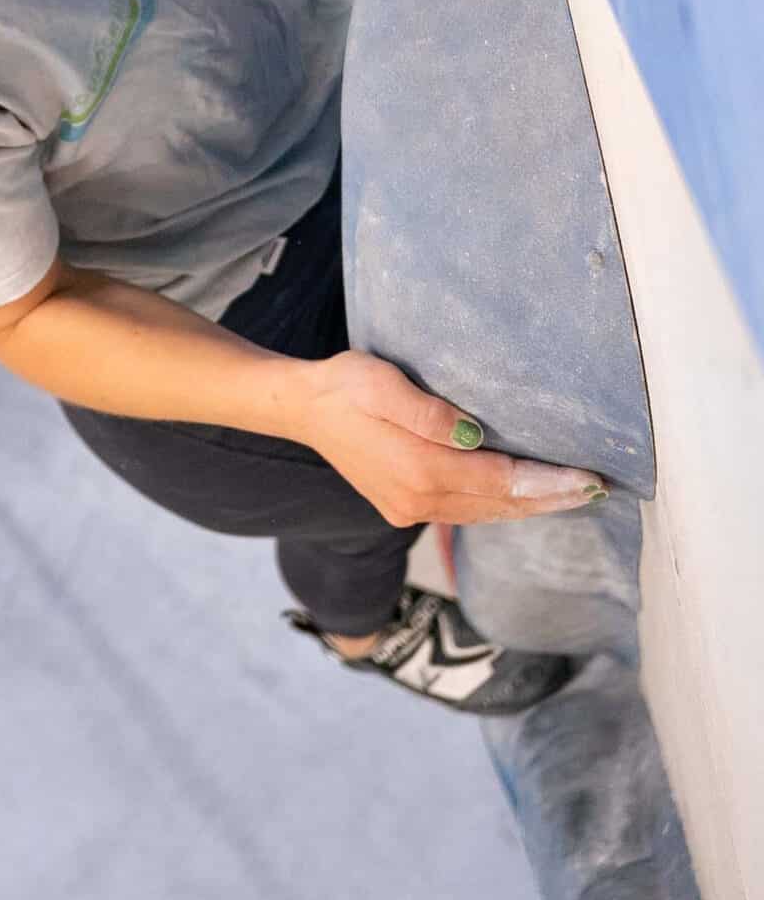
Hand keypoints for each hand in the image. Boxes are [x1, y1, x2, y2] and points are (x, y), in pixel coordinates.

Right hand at [292, 352, 604, 527]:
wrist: (301, 408)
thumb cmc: (345, 385)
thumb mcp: (383, 383)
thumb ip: (428, 412)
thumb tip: (474, 434)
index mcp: (419, 469)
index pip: (502, 480)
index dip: (550, 482)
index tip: (592, 480)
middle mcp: (418, 499)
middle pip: (500, 506)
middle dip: (551, 500)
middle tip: (598, 491)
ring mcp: (409, 508)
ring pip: (484, 516)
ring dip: (528, 507)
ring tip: (571, 497)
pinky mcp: (402, 508)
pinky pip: (464, 514)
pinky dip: (498, 508)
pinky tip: (517, 499)